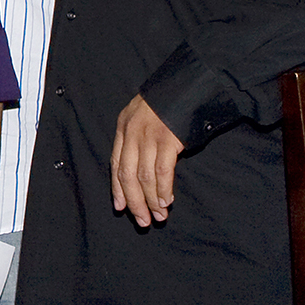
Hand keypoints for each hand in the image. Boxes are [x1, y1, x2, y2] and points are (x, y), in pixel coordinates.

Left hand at [111, 94, 184, 227]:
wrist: (188, 84)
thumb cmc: (169, 103)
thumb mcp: (144, 115)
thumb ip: (139, 138)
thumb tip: (141, 170)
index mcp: (123, 127)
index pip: (116, 164)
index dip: (118, 188)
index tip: (121, 207)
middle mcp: (132, 133)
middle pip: (127, 175)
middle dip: (134, 201)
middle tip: (142, 220)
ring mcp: (149, 136)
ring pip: (144, 177)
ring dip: (151, 200)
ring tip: (158, 215)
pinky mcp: (167, 139)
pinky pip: (162, 171)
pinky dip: (163, 189)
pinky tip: (166, 200)